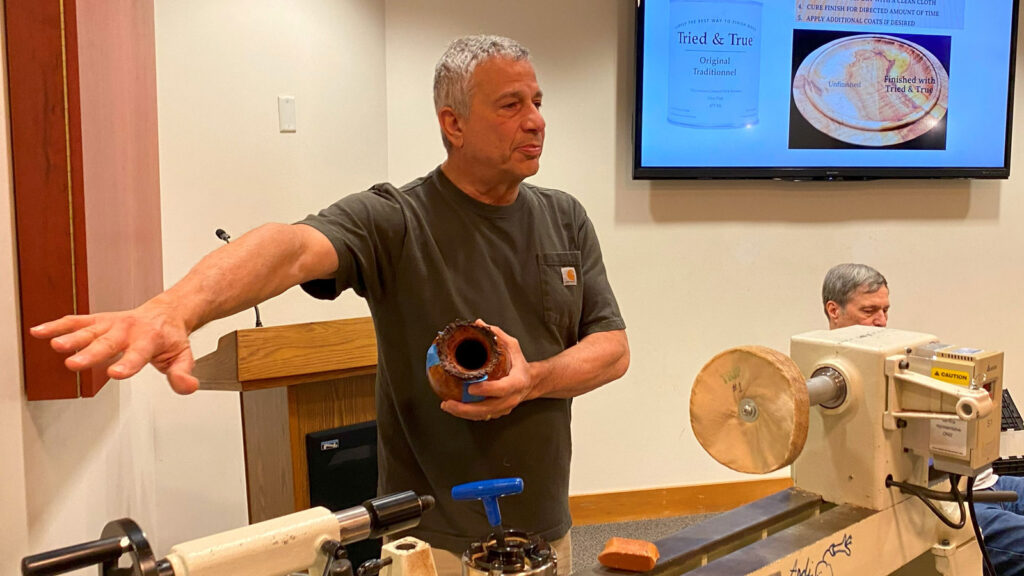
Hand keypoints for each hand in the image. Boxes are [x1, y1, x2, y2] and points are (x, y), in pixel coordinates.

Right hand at [30, 298, 198, 393]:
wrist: (166, 312)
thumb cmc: (170, 337)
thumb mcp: (183, 357)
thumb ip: (182, 374)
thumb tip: (186, 386)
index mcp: (150, 340)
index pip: (137, 355)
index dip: (127, 365)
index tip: (115, 374)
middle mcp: (128, 330)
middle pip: (107, 343)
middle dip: (91, 353)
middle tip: (75, 364)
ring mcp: (111, 324)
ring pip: (88, 331)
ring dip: (71, 337)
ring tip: (55, 345)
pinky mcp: (97, 321)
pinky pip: (76, 322)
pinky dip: (57, 326)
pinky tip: (40, 332)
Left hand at [440, 319, 535, 420]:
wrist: (531, 382)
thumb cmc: (520, 363)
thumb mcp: (513, 346)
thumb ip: (497, 335)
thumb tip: (479, 323)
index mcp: (517, 382)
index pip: (502, 389)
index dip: (487, 390)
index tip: (471, 388)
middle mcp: (512, 398)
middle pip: (489, 408)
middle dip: (467, 409)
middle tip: (449, 403)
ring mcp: (505, 407)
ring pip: (484, 415)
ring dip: (464, 413)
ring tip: (447, 406)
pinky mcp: (499, 412)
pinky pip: (483, 416)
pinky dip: (468, 414)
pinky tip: (455, 409)